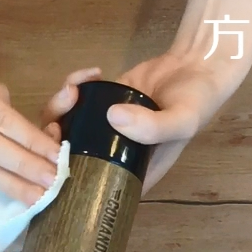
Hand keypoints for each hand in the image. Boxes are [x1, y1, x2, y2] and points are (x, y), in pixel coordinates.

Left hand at [42, 53, 240, 191]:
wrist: (198, 63)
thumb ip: (153, 127)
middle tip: (54, 124)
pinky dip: (74, 85)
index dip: (66, 181)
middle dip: (52, 142)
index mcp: (128, 171)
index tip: (56, 161)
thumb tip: (112, 118)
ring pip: (66, 126)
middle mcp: (111, 153)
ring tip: (73, 89)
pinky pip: (75, 99)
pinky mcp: (100, 100)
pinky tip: (90, 74)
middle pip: (68, 157)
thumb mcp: (182, 121)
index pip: (90, 188)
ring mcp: (103, 127)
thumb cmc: (196, 103)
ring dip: (59, 109)